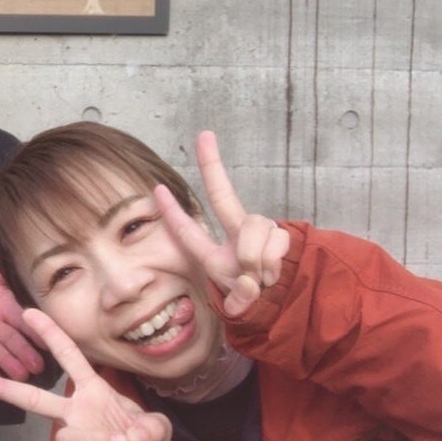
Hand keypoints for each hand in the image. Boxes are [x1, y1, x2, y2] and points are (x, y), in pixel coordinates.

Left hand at [0, 263, 44, 378]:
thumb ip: (6, 274)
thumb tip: (26, 271)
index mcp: (6, 307)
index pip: (22, 321)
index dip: (34, 332)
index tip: (48, 344)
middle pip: (11, 340)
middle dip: (24, 353)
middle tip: (37, 367)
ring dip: (7, 362)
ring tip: (20, 376)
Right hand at [0, 309, 170, 440]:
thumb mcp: (159, 428)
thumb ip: (149, 427)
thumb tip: (128, 436)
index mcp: (93, 390)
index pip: (69, 357)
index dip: (50, 334)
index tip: (29, 312)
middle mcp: (76, 410)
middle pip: (36, 398)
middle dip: (6, 389)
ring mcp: (73, 436)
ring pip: (66, 436)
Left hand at [154, 131, 291, 316]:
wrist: (285, 304)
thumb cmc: (254, 302)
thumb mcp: (240, 305)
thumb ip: (241, 301)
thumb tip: (249, 285)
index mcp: (213, 255)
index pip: (188, 231)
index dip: (172, 212)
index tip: (156, 189)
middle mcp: (234, 235)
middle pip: (223, 195)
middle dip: (212, 164)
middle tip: (204, 134)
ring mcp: (259, 232)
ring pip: (256, 228)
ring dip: (257, 257)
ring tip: (260, 277)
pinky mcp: (281, 235)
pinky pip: (276, 240)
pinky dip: (274, 260)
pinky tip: (273, 272)